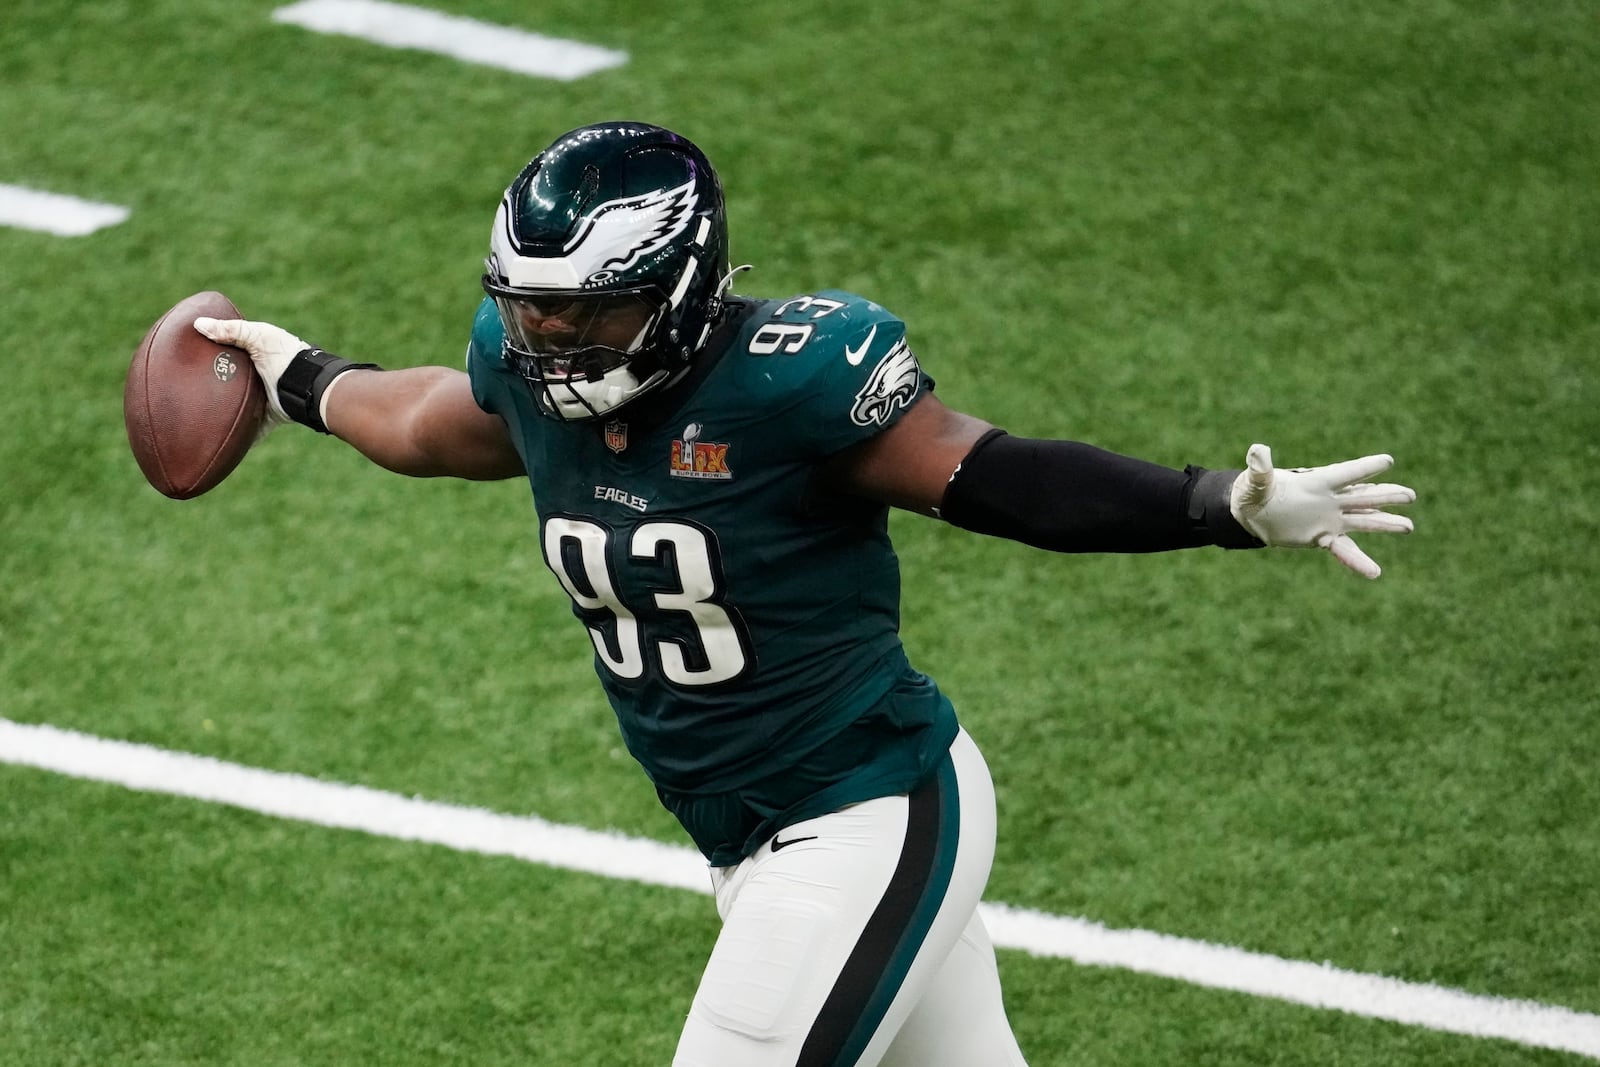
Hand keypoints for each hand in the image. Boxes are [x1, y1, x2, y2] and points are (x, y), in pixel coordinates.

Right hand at [194, 317, 308, 429]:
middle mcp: (255, 380)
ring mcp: (260, 401)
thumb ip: (232, 330)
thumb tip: (199, 325)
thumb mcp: (258, 335)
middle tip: (185, 389)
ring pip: (235, 409)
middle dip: (211, 388)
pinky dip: (239, 438)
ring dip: (221, 413)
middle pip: (227, 385)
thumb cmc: (285, 355)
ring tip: (195, 415)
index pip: (225, 357)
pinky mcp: (265, 419)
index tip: (187, 359)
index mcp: (252, 359)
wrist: (307, 385)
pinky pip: (249, 432)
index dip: (209, 357)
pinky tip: (219, 441)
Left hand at [1229, 444, 1415, 578]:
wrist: (1253, 514)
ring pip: (1363, 521)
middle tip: (1410, 495)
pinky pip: (1343, 550)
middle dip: (1386, 496)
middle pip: (1363, 497)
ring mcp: (1329, 519)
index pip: (1345, 473)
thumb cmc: (1254, 492)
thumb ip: (1260, 469)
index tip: (1388, 461)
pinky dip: (1357, 561)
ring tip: (1409, 526)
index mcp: (1316, 481)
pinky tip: (1374, 572)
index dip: (1365, 468)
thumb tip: (1257, 451)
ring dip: (1385, 523)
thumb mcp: (1255, 482)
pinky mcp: (1322, 536)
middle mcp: (1329, 499)